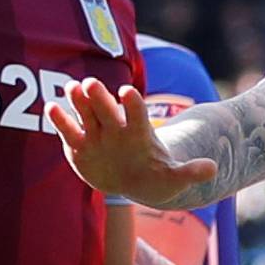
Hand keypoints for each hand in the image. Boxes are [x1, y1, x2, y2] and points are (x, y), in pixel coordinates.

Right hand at [49, 79, 215, 205]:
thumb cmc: (156, 177)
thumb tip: (213, 170)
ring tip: (70, 87)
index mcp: (138, 131)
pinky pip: (68, 131)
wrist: (134, 181)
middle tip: (92, 83)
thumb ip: (190, 173)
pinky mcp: (79, 145)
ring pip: (86, 112)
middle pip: (108, 107)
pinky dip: (60, 121)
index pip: (136, 112)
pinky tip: (51, 108)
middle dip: (100, 96)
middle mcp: (116, 127)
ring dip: (78, 100)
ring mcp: (96, 134)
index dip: (132, 104)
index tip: (127, 93)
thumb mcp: (174, 179)